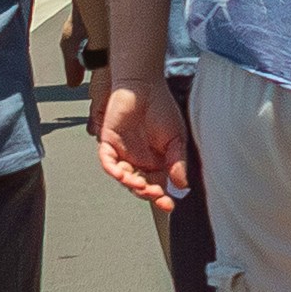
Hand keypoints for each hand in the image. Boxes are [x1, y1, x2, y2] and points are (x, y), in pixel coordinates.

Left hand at [92, 70, 192, 205]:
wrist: (144, 86)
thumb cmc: (162, 108)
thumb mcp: (177, 138)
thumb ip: (178, 161)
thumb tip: (182, 184)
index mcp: (156, 161)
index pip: (158, 185)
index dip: (162, 197)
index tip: (168, 205)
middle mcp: (139, 160)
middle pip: (140, 185)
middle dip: (147, 193)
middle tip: (155, 194)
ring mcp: (123, 153)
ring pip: (124, 177)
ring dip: (131, 184)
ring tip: (141, 185)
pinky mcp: (109, 143)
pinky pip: (108, 162)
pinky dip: (114, 170)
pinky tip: (123, 174)